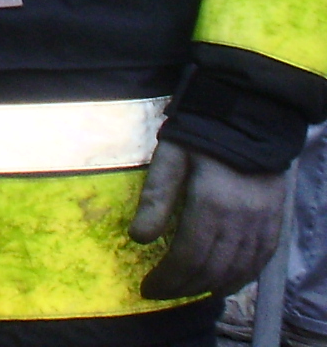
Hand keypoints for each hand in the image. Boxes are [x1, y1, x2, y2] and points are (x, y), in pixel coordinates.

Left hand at [130, 138, 288, 298]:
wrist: (247, 119)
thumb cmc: (199, 136)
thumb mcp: (169, 158)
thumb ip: (155, 197)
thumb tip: (138, 238)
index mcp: (212, 205)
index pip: (188, 257)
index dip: (167, 278)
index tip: (148, 288)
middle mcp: (241, 221)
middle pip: (212, 270)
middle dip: (183, 287)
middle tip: (162, 293)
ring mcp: (261, 224)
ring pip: (237, 271)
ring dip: (209, 287)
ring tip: (186, 292)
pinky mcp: (274, 222)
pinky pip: (259, 262)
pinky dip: (240, 279)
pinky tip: (223, 284)